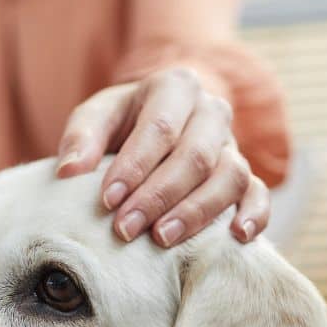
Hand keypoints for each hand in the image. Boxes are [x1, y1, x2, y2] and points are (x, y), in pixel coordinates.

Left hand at [56, 67, 267, 246]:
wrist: (157, 124)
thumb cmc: (122, 122)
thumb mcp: (96, 117)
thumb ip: (81, 138)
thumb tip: (68, 172)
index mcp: (175, 87)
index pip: (161, 127)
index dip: (135, 166)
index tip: (108, 200)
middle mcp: (211, 111)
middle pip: (196, 155)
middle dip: (159, 196)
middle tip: (126, 229)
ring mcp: (233, 144)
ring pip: (230, 176)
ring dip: (197, 212)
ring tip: (162, 240)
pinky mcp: (246, 175)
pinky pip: (259, 193)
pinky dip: (254, 214)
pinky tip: (237, 237)